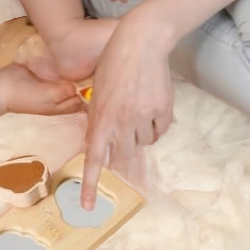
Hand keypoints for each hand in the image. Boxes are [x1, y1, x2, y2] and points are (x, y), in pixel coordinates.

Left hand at [80, 14, 173, 207]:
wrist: (140, 41)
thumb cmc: (113, 62)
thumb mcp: (97, 91)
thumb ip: (97, 119)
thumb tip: (97, 142)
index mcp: (101, 118)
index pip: (94, 159)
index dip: (91, 185)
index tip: (87, 207)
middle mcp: (122, 122)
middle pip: (125, 154)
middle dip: (126, 151)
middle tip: (129, 140)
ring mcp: (143, 117)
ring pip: (144, 143)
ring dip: (141, 133)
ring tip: (138, 106)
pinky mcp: (162, 110)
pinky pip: (160, 131)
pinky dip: (157, 125)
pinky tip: (152, 105)